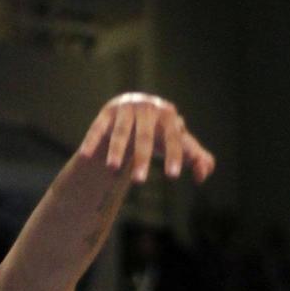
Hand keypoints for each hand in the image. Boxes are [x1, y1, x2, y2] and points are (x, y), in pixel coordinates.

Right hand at [80, 93, 214, 184]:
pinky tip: (85, 156)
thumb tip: (204, 174)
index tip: (172, 176)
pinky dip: (92, 141)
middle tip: (140, 182)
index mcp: (168, 115)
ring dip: (117, 150)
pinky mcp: (106, 113)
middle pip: (145, 136)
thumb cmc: (161, 132)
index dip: (174, 155)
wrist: (135, 108)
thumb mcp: (178, 141)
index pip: (173, 137)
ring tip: (114, 169)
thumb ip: (195, 157)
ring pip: (120, 132)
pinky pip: (97, 128)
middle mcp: (146, 108)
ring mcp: (125, 109)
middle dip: (142, 158)